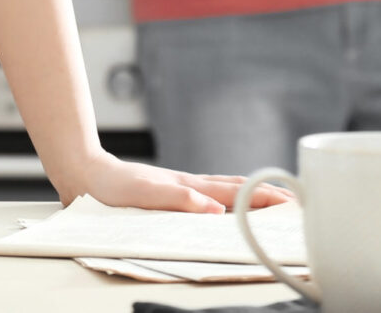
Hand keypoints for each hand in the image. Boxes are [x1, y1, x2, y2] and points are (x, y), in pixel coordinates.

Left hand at [52, 149, 294, 213]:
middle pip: (237, 189)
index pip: (236, 194)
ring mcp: (181, 186)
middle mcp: (190, 186)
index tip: (292, 202)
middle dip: (268, 195)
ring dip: (251, 195)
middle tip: (296, 201)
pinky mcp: (170, 191)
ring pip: (225, 189)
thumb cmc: (111, 185)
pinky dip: (228, 197)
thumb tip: (213, 209)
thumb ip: (178, 199)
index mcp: (189, 187)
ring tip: (273, 200)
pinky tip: (227, 203)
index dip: (265, 199)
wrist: (84, 171)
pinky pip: (209, 194)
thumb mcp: (144, 195)